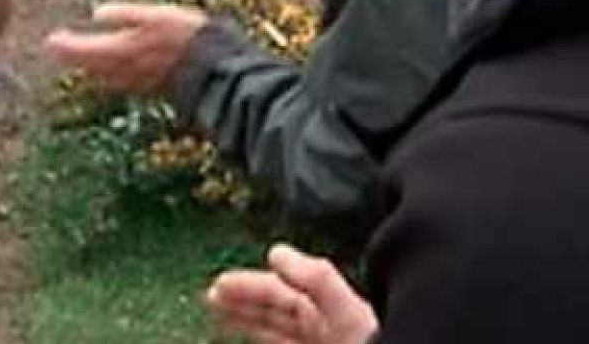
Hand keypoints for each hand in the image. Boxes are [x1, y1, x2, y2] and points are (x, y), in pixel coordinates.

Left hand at [44, 1, 208, 93]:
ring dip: (88, 66)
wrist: (218, 73)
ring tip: (77, 56)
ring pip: (104, 75)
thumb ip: (125, 15)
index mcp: (122, 51)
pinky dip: (108, 73)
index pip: (85, 50)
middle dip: (73, 57)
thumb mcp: (155, 16)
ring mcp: (138, 82)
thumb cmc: (187, 37)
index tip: (51, 41)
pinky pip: (120, 80)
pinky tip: (109, 68)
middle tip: (56, 48)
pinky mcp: (152, 88)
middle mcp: (124, 71)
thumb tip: (97, 12)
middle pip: (91, 65)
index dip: (67, 46)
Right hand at [207, 245, 378, 343]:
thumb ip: (317, 281)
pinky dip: (264, 340)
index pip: (284, 294)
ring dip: (247, 326)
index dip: (250, 286)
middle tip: (210, 298)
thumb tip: (278, 253)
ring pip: (278, 337)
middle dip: (244, 304)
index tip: (219, 285)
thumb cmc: (377, 342)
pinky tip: (243, 339)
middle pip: (278, 314)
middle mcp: (327, 334)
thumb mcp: (348, 315)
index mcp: (334, 316)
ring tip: (218, 319)